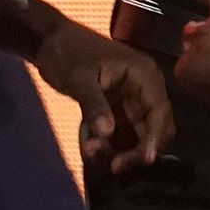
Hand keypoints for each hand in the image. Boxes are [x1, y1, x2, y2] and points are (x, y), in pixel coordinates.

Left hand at [33, 22, 173, 172]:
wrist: (49, 43)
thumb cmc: (67, 52)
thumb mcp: (78, 78)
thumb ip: (93, 104)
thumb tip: (108, 133)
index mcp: (144, 76)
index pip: (160, 112)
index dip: (156, 137)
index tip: (146, 159)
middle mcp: (144, 91)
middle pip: (154, 130)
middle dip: (137, 150)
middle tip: (114, 165)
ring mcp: (130, 103)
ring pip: (136, 137)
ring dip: (118, 150)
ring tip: (90, 150)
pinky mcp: (116, 112)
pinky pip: (118, 136)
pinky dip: (106, 145)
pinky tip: (87, 146)